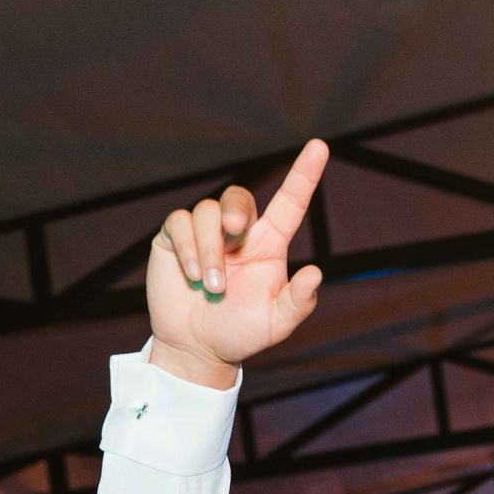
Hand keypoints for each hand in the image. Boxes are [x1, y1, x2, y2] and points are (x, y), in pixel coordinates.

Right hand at [147, 140, 329, 390]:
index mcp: (269, 244)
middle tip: (235, 232)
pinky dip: (187, 248)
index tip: (320, 146)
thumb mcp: (276, 323)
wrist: (197, 348)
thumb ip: (298, 301)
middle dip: (236, 209)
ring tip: (211, 287)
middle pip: (239, 195)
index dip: (304, 174)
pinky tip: (192, 277)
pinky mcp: (173, 238)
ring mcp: (205, 233)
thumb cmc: (241, 333)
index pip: (290, 202)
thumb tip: (315, 273)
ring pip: (207, 212)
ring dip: (210, 249)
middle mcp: (238, 232)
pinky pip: (179, 222)